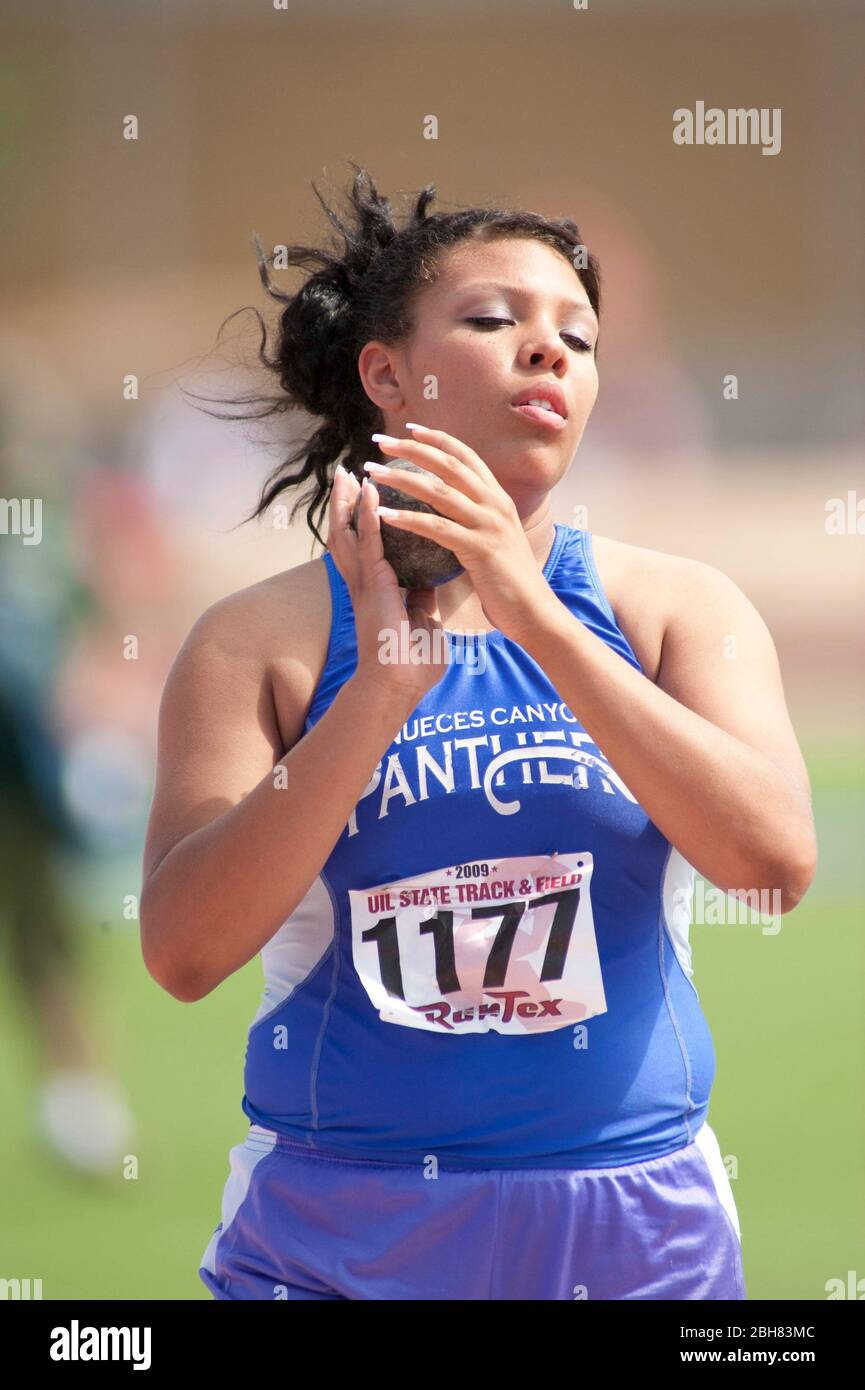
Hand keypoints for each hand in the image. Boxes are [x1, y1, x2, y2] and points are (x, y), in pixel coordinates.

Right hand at [326, 461, 450, 703]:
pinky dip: (368, 515)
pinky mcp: (373, 585)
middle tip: (345, 476)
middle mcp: (364, 584)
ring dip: (346, 503)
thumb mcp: (423, 621)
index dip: (363, 524)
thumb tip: (433, 582)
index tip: (365, 498)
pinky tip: (369, 490)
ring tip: (347, 474)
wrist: (401, 686)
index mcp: (376, 593)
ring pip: (348, 534)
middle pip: (347, 535)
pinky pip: (369, 542)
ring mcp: (365, 584)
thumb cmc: (413, 665)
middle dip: (344, 505)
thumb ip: (424, 599)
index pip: (366, 550)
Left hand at [365, 425, 554, 642]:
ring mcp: (489, 524)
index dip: (438, 439)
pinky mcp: (480, 549)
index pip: (466, 456)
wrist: (534, 610)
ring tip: (373, 473)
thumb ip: (477, 519)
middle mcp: (495, 504)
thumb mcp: (496, 538)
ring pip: (439, 491)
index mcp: (499, 498)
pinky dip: (408, 519)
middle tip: (381, 442)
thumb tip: (451, 509)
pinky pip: (437, 528)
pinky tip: (384, 514)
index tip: (410, 430)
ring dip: (401, 478)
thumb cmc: (509, 580)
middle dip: (412, 449)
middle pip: (448, 465)